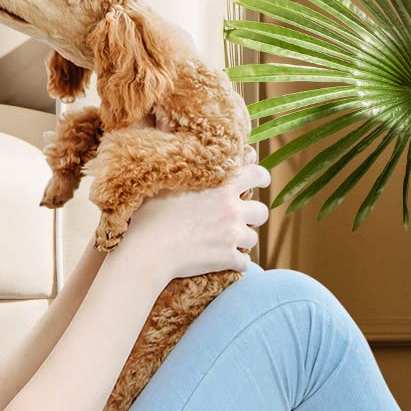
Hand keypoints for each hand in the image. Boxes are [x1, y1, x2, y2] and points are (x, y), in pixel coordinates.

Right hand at [121, 160, 271, 282]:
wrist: (148, 249)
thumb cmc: (151, 213)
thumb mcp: (169, 181)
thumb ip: (189, 167)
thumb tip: (187, 148)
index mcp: (223, 185)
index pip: (257, 174)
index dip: (261, 177)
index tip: (261, 181)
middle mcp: (233, 209)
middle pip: (262, 211)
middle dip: (253, 215)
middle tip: (241, 218)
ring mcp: (232, 234)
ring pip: (254, 238)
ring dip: (243, 240)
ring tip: (227, 240)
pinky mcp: (227, 258)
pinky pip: (244, 262)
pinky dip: (236, 262)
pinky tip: (225, 261)